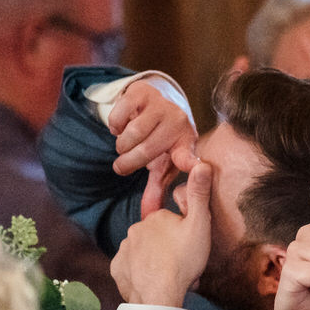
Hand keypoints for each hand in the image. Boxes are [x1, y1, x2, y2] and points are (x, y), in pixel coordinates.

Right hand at [107, 78, 198, 217]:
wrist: (158, 100)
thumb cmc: (161, 140)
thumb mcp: (163, 163)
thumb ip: (156, 188)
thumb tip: (147, 216)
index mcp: (186, 143)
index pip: (188, 156)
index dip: (190, 162)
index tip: (195, 168)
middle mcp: (178, 121)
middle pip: (146, 151)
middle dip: (128, 163)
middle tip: (121, 166)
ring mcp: (161, 105)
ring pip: (131, 134)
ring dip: (121, 145)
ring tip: (124, 146)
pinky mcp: (142, 92)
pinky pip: (119, 116)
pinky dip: (114, 126)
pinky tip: (121, 127)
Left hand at [110, 162, 212, 306]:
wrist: (160, 297)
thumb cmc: (183, 262)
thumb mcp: (199, 226)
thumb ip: (199, 195)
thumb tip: (202, 163)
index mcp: (155, 217)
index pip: (169, 222)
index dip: (182, 234)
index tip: (189, 248)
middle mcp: (135, 229)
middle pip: (155, 237)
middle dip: (166, 247)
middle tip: (181, 264)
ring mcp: (123, 250)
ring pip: (141, 252)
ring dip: (153, 260)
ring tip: (168, 276)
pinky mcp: (118, 269)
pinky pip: (129, 268)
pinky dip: (139, 273)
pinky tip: (151, 281)